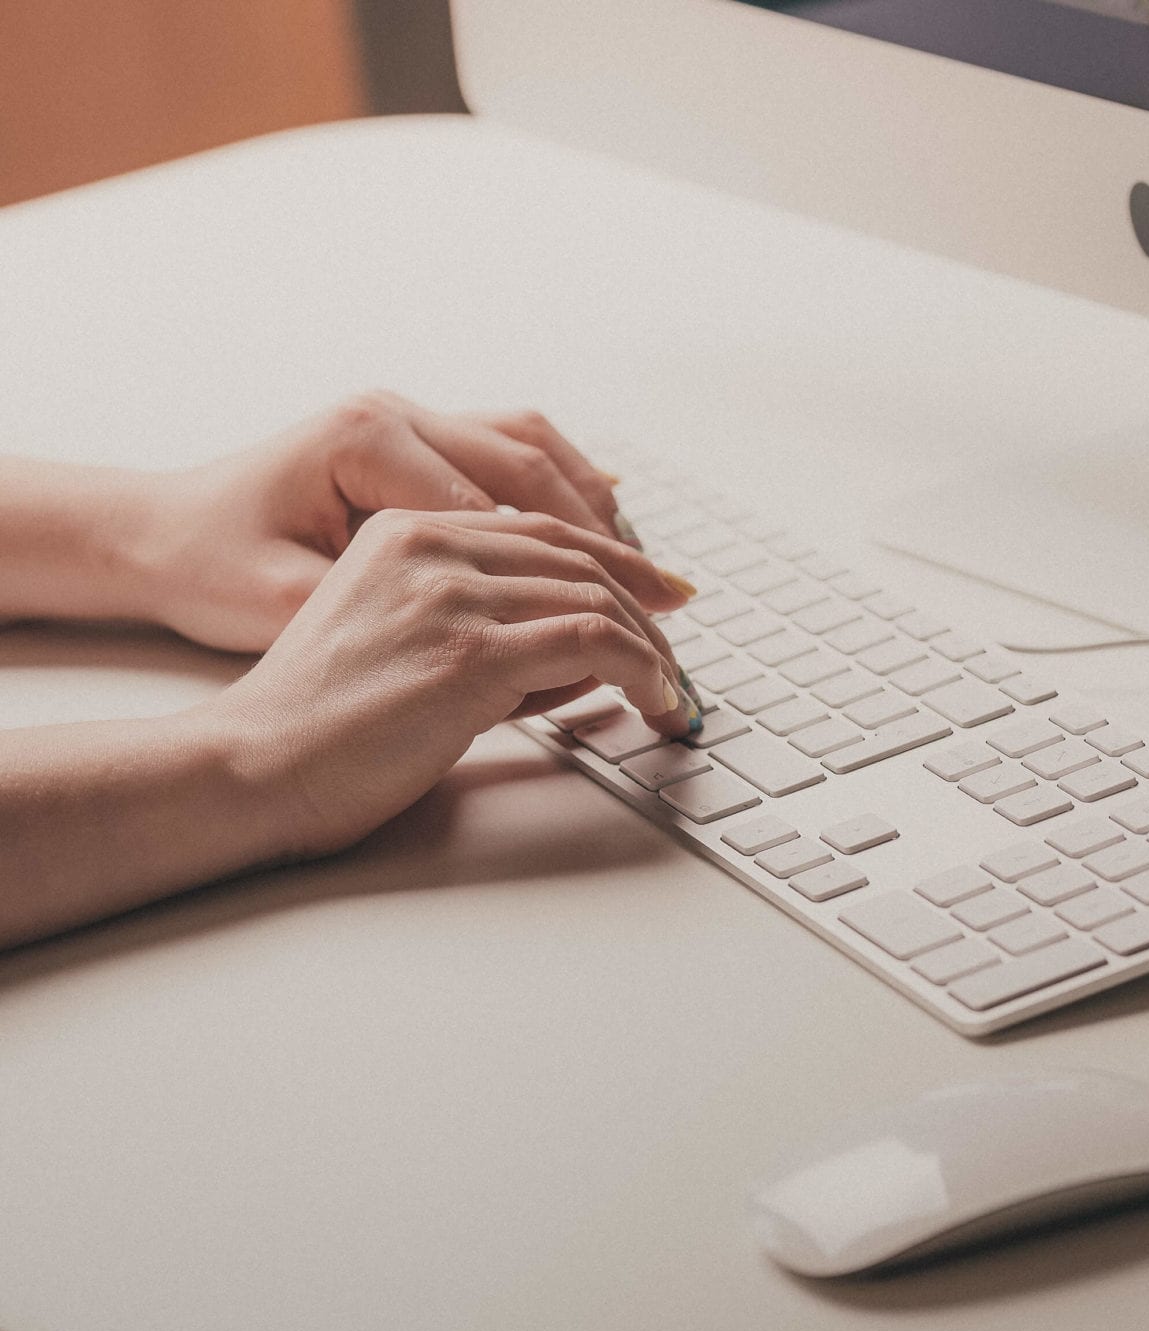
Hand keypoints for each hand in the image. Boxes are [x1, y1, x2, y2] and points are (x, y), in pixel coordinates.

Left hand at [130, 392, 669, 652]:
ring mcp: (408, 415)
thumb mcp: (286, 603)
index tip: (620, 626)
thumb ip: (394, 613)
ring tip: (649, 568)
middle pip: (535, 466)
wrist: (154, 529)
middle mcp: (395, 412)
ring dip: (599, 506)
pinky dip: (567, 481)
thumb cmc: (208, 568)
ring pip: (536, 445)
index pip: (498, 507)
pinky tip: (608, 519)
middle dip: (610, 538)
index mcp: (366, 440)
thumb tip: (491, 643)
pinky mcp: (415, 434)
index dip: (570, 572)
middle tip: (670, 598)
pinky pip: (514, 444)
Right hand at [204, 508, 698, 859]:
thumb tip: (588, 652)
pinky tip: (653, 699)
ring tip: (670, 692)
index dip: (617, 561)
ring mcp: (451, 596)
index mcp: (407, 533)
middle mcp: (431, 547)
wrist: (255, 765)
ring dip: (650, 648)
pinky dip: (640, 669)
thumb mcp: (406, 643)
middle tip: (679, 655)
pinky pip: (591, 641)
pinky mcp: (470, 653)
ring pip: (594, 597)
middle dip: (646, 607)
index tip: (663, 594)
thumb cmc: (323, 725)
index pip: (543, 532)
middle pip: (578, 559)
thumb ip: (488, 629)